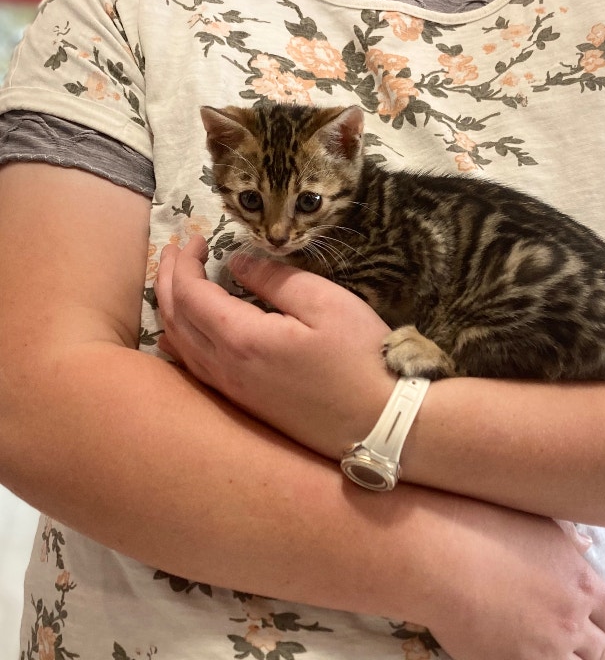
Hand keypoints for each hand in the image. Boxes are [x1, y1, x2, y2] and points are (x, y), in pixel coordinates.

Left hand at [154, 235, 395, 455]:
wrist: (379, 422)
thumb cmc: (359, 357)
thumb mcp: (325, 303)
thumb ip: (276, 279)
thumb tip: (238, 263)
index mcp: (241, 338)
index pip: (190, 293)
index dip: (185, 262)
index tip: (197, 237)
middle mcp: (225, 368)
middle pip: (175, 318)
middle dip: (169, 279)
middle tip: (175, 249)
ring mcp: (232, 391)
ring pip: (179, 345)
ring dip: (170, 307)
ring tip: (174, 282)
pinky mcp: (244, 404)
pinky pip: (194, 369)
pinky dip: (179, 341)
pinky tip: (177, 336)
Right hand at [407, 496, 604, 659]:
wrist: (439, 558)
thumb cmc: (483, 525)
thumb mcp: (533, 521)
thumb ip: (566, 539)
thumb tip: (587, 545)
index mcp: (579, 582)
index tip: (591, 616)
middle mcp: (569, 621)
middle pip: (603, 653)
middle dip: (593, 649)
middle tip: (573, 642)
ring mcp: (542, 651)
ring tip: (547, 650)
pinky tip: (519, 652)